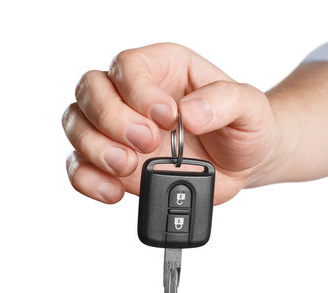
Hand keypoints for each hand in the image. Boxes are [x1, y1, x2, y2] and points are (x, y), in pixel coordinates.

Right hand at [63, 43, 276, 204]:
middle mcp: (134, 95)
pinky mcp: (116, 164)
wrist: (244, 164)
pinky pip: (80, 166)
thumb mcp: (250, 106)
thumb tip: (189, 112)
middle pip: (91, 90)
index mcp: (165, 68)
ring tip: (129, 166)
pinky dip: (88, 180)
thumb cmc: (245, 127)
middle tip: (147, 143)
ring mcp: (119, 130)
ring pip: (77, 124)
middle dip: (112, 119)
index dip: (138, 91)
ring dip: (95, 148)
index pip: (128, 65)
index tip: (167, 118)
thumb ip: (225, 101)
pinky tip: (114, 191)